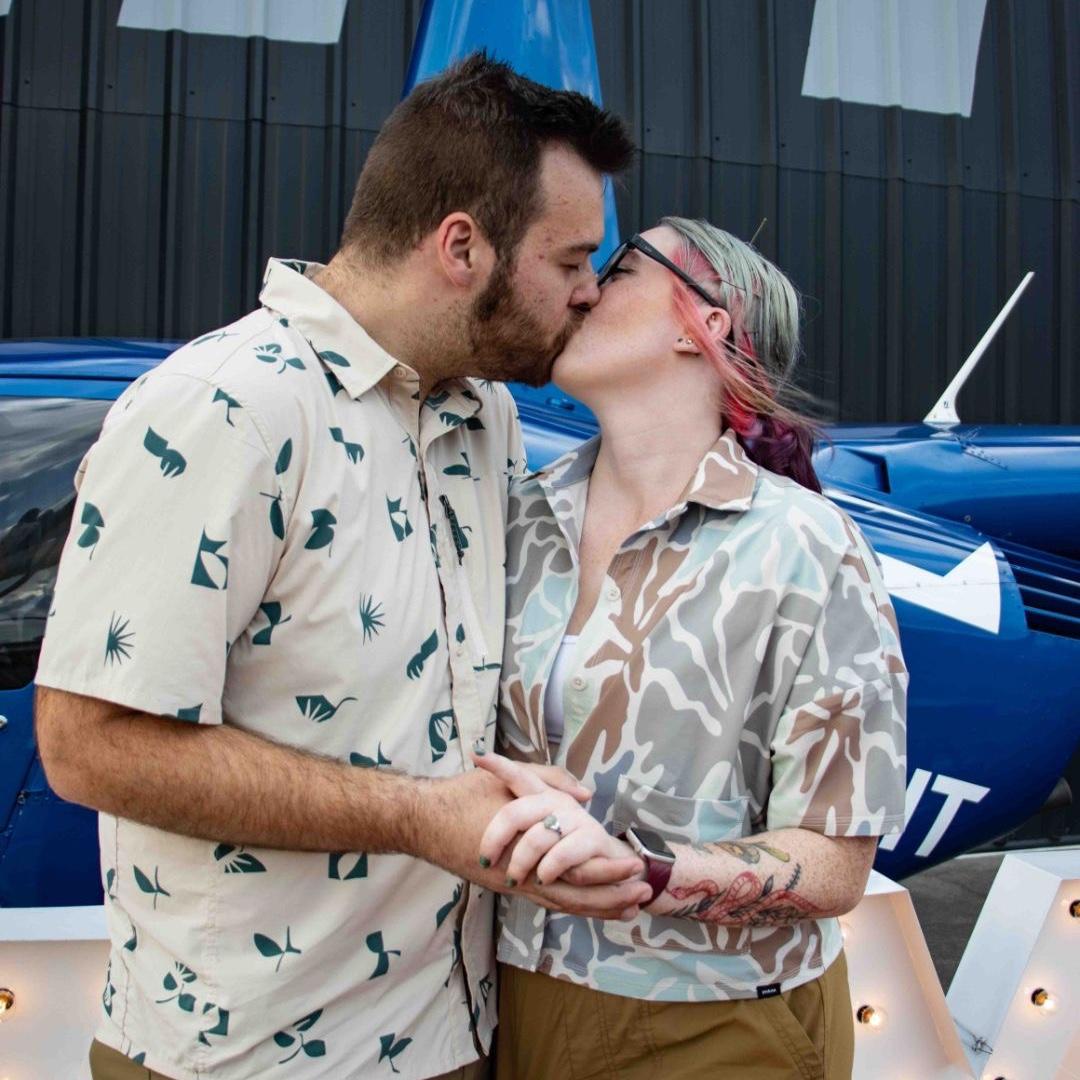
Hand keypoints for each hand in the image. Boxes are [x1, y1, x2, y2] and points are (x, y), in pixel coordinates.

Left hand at [474, 753, 644, 889]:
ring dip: (520, 863)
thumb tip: (501, 790)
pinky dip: (548, 870)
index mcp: (543, 795)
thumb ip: (522, 809)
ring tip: (513, 880)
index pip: (518, 775)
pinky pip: (561, 855)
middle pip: (515, 813)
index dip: (498, 764)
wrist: (609, 863)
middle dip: (494, 839)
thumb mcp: (543, 826)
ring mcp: (577, 817)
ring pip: (535, 838)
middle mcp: (558, 801)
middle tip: (485, 862)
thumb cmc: (567, 842)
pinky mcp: (592, 838)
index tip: (476, 754)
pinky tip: (542, 879)